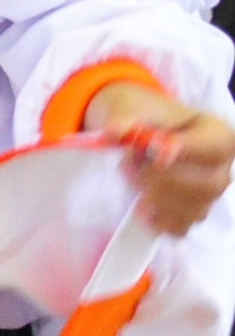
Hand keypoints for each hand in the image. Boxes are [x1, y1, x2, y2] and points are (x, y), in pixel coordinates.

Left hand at [84, 81, 234, 235]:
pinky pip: (182, 226)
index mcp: (217, 134)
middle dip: (161, 178)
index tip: (156, 153)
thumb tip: (113, 133)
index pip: (212, 146)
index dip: (186, 150)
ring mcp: (209, 194)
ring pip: (194, 209)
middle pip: (206, 184)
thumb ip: (125, 120)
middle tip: (128, 164)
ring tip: (131, 177)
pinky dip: (157, 219)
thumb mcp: (136, 110)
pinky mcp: (191, 212)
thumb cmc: (149, 119)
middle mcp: (221, 167)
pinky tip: (140, 206)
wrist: (144, 134)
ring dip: (155, 197)